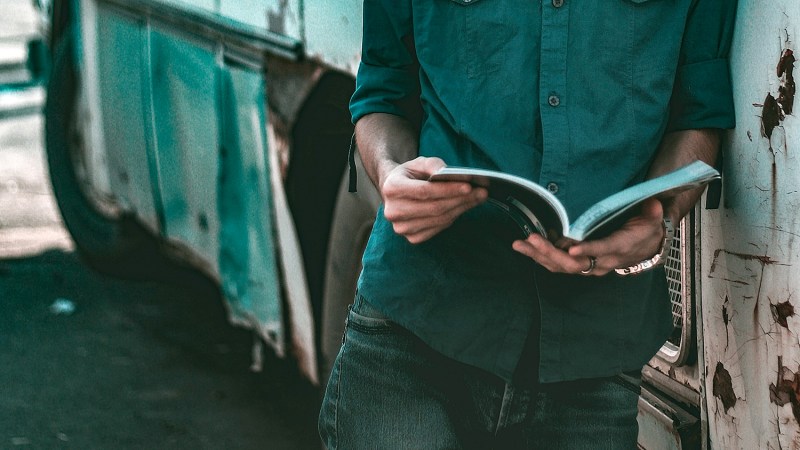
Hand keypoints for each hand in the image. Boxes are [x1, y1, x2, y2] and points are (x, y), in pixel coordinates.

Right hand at [380, 157, 487, 243]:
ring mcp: (401, 227)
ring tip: (478, 198)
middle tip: (481, 192)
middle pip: (434, 208)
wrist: (397, 192)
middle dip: (460, 199)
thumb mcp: (419, 163)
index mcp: (391, 188)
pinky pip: (438, 229)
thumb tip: (445, 173)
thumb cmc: (412, 175)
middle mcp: (393, 211)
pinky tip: (463, 207)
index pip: (424, 191)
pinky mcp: (411, 238)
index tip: (469, 186)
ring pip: (438, 220)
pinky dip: (453, 218)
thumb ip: (432, 165)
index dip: (447, 190)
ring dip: (461, 209)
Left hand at [512, 198, 666, 275]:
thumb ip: (651, 212)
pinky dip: (539, 256)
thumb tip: (652, 205)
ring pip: (560, 265)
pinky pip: (556, 264)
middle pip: (573, 263)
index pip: (603, 250)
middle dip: (550, 252)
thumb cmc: (645, 230)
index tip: (572, 248)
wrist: (645, 247)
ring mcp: (588, 266)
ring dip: (538, 255)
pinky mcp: (578, 264)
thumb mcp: (652, 219)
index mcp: (619, 248)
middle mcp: (601, 262)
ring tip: (519, 244)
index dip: (588, 250)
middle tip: (531, 239)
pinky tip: (524, 247)